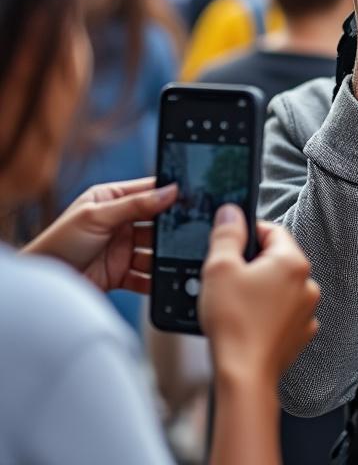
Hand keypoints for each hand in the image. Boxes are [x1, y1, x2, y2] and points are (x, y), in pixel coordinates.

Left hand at [23, 177, 175, 292]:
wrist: (44, 286)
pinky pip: (148, 276)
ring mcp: (123, 249)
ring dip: (166, 256)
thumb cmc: (58, 243)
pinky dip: (158, 279)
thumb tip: (170, 190)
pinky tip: (167, 279)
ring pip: (156, 251)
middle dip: (172, 228)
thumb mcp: (96, 216)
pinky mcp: (123, 273)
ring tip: (179, 258)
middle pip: (158, 222)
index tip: (193, 196)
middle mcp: (120, 223)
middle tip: (190, 230)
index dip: (170, 193)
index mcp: (111, 200)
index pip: (149, 191)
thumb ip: (135, 204)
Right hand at [199, 207, 319, 385]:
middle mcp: (307, 284)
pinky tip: (246, 321)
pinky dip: (266, 312)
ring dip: (260, 289)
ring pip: (280, 287)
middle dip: (252, 264)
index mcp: (293, 262)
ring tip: (234, 303)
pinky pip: (282, 312)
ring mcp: (307, 310)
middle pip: (277, 259)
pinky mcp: (300, 332)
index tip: (230, 240)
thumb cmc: (233, 323)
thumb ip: (227, 235)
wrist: (244, 374)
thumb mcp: (219, 268)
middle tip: (226, 277)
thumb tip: (231, 214)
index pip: (273, 231)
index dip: (247, 232)